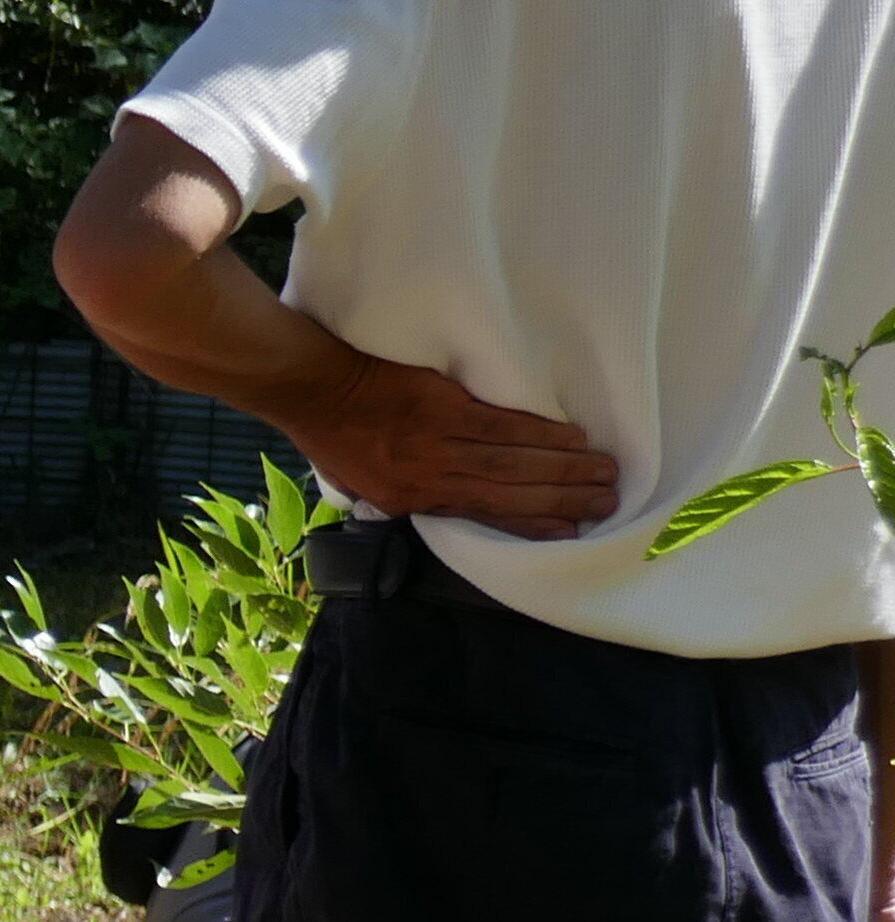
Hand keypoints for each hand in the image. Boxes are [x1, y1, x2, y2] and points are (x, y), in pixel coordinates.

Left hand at [276, 341, 618, 537]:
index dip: (530, 525)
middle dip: (563, 500)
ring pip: (515, 463)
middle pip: (511, 493)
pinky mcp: (444, 409)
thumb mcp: (363, 485)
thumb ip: (405, 495)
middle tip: (607, 500)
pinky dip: (542, 435)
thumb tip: (443, 501)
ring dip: (565, 469)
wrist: (314, 391)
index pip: (483, 518)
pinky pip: (504, 426)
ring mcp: (439, 444)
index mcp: (410, 501)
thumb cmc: (334, 436)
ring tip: (603, 471)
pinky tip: (572, 440)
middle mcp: (430, 478)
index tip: (568, 531)